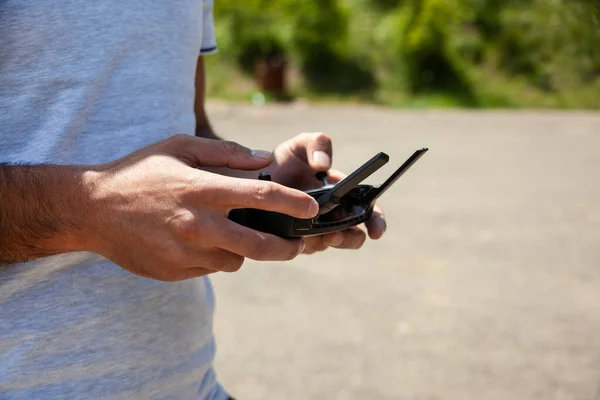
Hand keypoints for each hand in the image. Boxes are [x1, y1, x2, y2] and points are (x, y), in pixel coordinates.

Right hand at [86, 135, 318, 280]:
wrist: (93, 210)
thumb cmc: (140, 173)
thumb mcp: (179, 147)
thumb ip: (225, 153)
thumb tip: (264, 159)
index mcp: (202, 190)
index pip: (261, 198)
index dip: (293, 204)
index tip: (313, 209)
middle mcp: (198, 225)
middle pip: (259, 246)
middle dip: (287, 248)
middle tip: (297, 245)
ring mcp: (187, 252)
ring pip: (236, 260)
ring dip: (244, 251)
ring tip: (230, 234)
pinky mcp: (177, 271)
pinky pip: (210, 268)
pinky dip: (215, 257)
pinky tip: (198, 241)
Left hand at [266, 133, 386, 253]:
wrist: (249, 180)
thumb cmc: (282, 161)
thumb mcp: (300, 145)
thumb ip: (317, 143)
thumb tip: (323, 166)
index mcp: (343, 193)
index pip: (368, 210)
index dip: (377, 222)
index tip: (376, 231)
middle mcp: (333, 215)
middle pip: (354, 235)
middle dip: (349, 238)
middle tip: (334, 234)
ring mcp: (315, 230)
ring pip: (329, 244)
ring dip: (324, 241)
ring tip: (312, 233)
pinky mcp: (296, 241)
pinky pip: (305, 248)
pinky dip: (302, 243)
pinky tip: (291, 232)